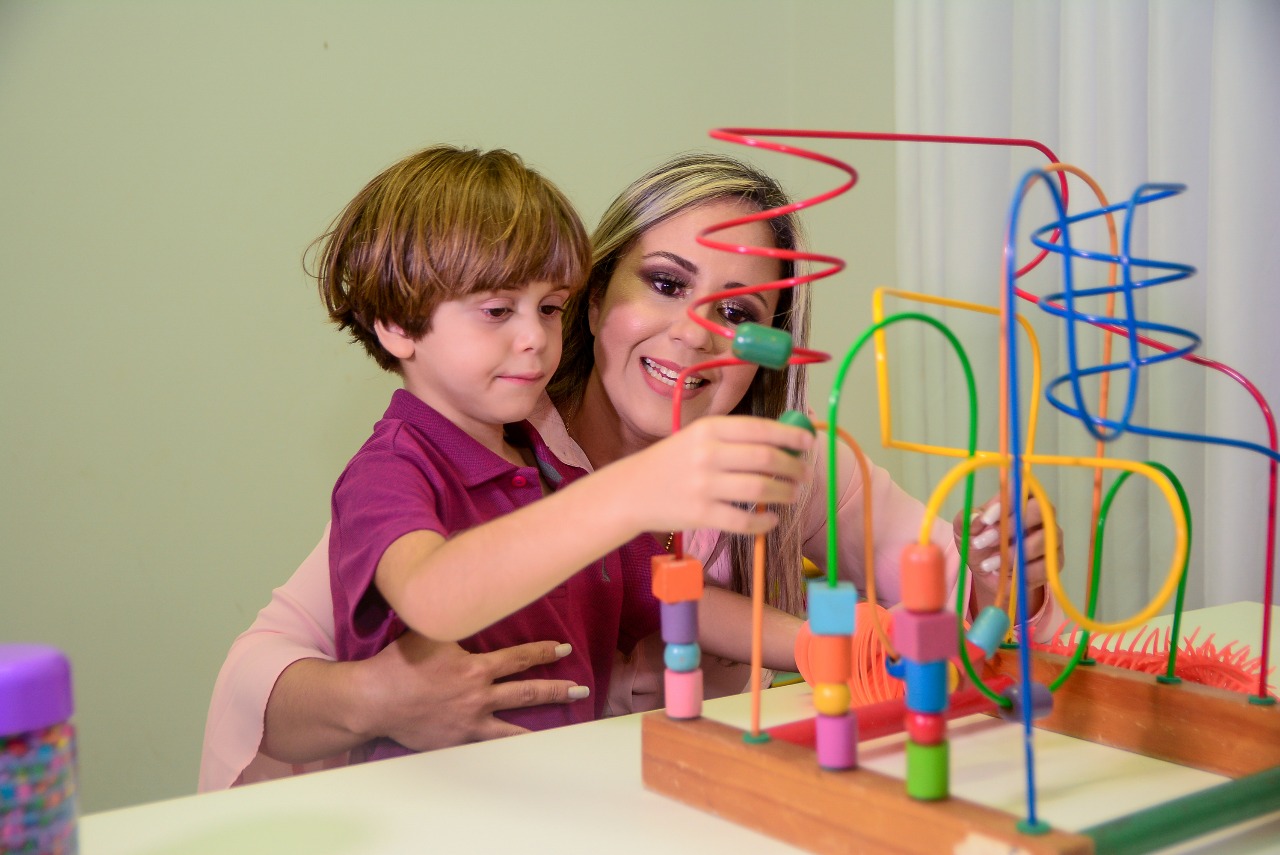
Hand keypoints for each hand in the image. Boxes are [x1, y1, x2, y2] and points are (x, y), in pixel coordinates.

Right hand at [357, 632, 585, 750]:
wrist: (374, 699)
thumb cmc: (399, 662)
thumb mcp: (430, 632)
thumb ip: (454, 620)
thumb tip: (467, 597)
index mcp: (475, 667)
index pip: (520, 658)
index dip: (544, 652)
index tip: (564, 649)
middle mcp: (479, 696)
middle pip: (527, 692)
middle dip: (557, 690)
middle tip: (580, 690)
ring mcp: (469, 722)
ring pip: (514, 727)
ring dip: (541, 726)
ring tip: (565, 730)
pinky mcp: (457, 742)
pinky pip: (488, 747)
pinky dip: (506, 750)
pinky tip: (521, 756)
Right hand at [624, 415, 812, 535]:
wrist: (631, 491)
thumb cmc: (672, 463)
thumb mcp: (697, 438)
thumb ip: (734, 439)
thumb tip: (784, 444)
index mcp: (709, 429)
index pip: (760, 429)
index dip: (791, 435)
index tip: (808, 442)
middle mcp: (707, 454)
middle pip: (767, 458)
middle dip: (794, 467)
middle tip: (804, 474)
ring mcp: (704, 485)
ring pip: (760, 488)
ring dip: (785, 492)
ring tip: (793, 494)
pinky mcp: (701, 514)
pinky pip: (744, 520)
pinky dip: (764, 522)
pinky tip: (771, 519)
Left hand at [952, 495, 1061, 616]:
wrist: (988, 576)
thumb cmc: (979, 545)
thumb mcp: (964, 531)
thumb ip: (967, 521)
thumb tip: (978, 518)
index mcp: (1018, 500)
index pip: (1023, 488)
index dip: (1008, 500)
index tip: (986, 519)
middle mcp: (1040, 515)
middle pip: (1040, 509)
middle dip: (1011, 526)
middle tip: (984, 542)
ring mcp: (1051, 538)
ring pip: (1043, 539)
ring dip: (1012, 553)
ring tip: (988, 563)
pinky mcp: (1054, 562)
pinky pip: (1045, 565)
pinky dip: (1021, 572)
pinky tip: (1003, 573)